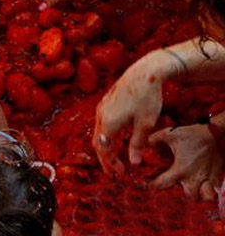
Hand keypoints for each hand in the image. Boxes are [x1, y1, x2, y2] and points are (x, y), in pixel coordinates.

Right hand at [94, 51, 171, 173]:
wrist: (144, 73)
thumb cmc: (147, 98)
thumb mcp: (146, 124)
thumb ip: (137, 144)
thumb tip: (134, 163)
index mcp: (109, 123)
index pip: (105, 150)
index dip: (111, 164)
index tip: (121, 174)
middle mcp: (101, 115)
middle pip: (98, 143)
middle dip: (105, 159)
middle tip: (114, 172)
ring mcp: (102, 108)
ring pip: (98, 133)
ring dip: (105, 148)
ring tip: (114, 158)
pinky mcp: (106, 102)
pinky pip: (101, 124)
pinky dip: (106, 136)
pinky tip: (115, 139)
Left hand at [150, 124, 224, 198]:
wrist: (216, 135)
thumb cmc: (193, 134)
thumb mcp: (170, 133)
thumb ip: (155, 138)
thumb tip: (145, 142)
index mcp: (180, 169)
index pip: (163, 183)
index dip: (153, 187)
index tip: (148, 187)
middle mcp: (193, 178)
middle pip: (185, 197)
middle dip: (179, 197)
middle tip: (171, 191)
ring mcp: (205, 180)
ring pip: (200, 198)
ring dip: (194, 197)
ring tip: (187, 192)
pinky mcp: (215, 178)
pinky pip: (212, 193)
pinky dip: (207, 194)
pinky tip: (201, 190)